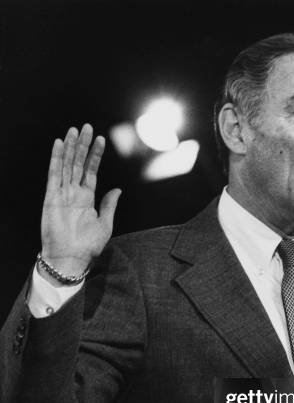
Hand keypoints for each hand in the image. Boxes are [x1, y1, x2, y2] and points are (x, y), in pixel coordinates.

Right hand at [40, 124, 120, 279]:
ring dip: (70, 147)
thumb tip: (118, 189)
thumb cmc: (87, 246)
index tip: (101, 140)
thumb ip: (109, 204)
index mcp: (86, 198)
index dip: (95, 155)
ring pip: (66, 164)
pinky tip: (58, 144)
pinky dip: (56, 159)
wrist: (71, 259)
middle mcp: (73, 193)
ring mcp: (62, 194)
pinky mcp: (51, 197)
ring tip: (74, 130)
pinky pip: (54, 174)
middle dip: (83, 145)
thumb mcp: (105, 223)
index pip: (91, 171)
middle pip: (78, 163)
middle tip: (87, 126)